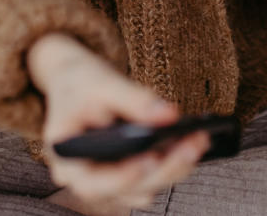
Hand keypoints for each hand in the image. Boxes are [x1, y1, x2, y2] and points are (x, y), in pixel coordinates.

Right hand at [29, 34, 208, 211]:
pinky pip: (154, 174)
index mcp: (67, 161)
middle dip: (165, 167)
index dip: (124, 176)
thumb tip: (170, 115)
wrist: (75, 79)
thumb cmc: (79, 82)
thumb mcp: (101, 82)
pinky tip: (192, 139)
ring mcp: (110, 179)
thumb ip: (134, 99)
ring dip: (175, 166)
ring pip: (148, 184)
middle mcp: (88, 178)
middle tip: (193, 143)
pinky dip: (173, 160)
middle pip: (129, 188)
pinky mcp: (128, 171)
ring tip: (199, 139)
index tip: (151, 157)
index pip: (94, 182)